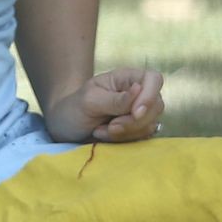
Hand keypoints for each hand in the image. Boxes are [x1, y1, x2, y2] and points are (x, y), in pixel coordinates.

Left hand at [45, 68, 165, 144]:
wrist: (65, 128)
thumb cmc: (74, 108)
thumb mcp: (90, 101)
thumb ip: (116, 99)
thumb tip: (139, 89)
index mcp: (127, 78)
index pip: (154, 79)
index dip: (149, 96)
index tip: (135, 112)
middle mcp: (138, 94)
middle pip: (156, 106)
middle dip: (133, 121)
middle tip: (110, 126)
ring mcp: (139, 114)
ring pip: (150, 125)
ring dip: (125, 133)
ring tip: (100, 131)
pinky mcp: (137, 132)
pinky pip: (143, 139)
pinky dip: (123, 142)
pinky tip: (104, 137)